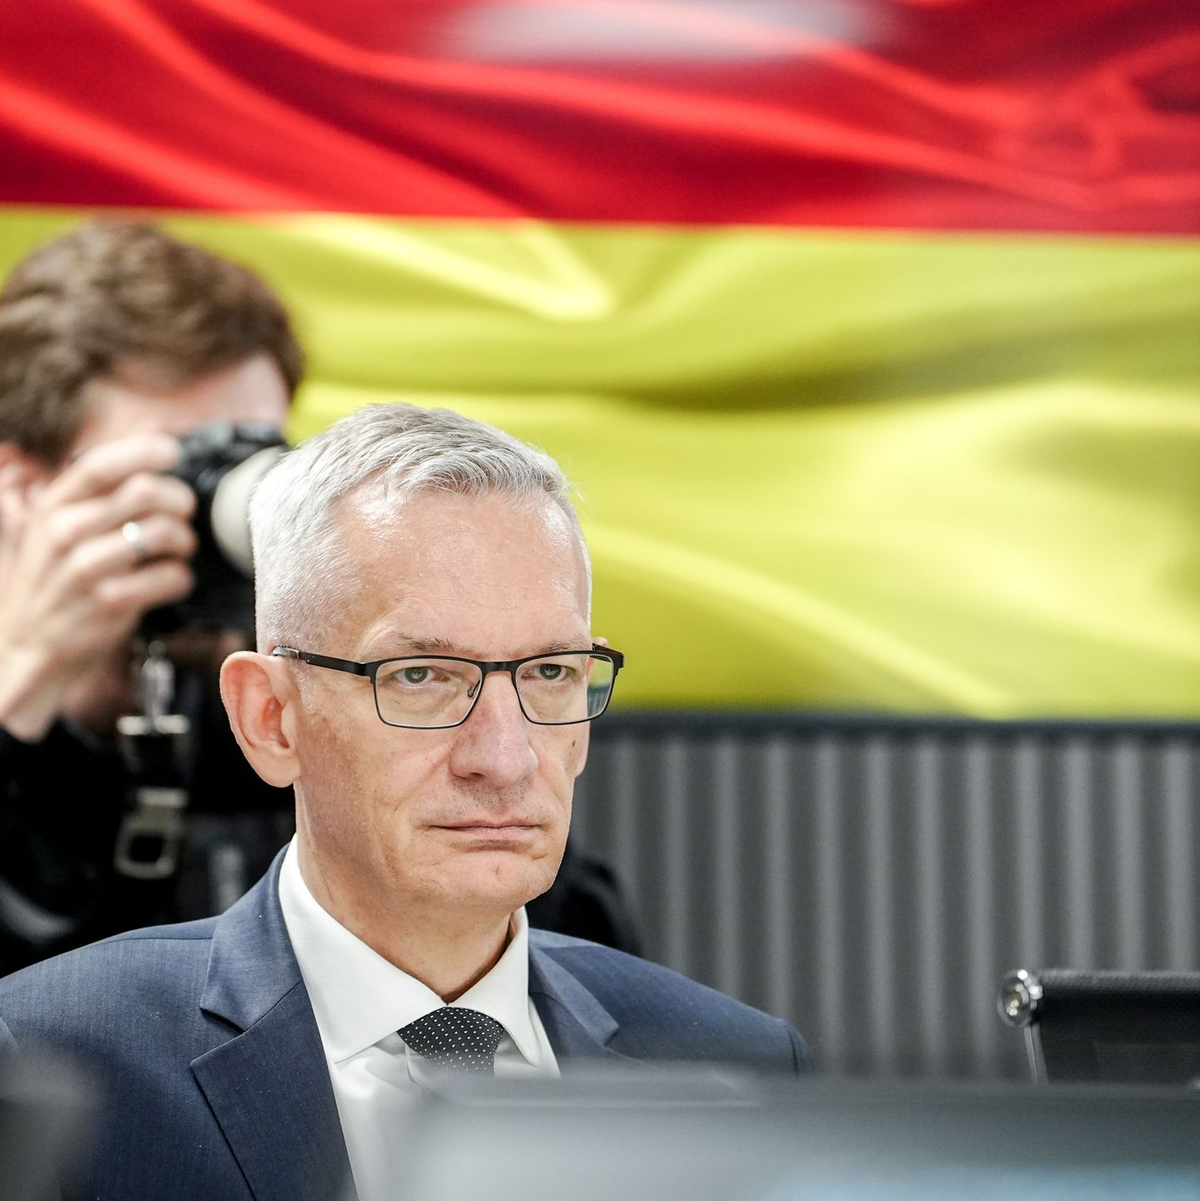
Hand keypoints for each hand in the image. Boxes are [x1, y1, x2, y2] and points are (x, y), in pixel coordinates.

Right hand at [0, 434, 196, 739]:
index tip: (172, 453)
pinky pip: (170, 577)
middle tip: (183, 514)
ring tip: (178, 549)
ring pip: (163, 532)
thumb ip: (95, 493)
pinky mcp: (109, 603)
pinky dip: (181, 577)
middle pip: (145, 492)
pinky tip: (170, 581)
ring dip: (184, 540)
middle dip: (179, 500)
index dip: (144, 451)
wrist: (30, 645)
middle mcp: (64, 532)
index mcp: (52, 506)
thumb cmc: (58, 578)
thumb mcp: (59, 527)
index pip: (100, 464)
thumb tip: (149, 447)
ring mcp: (84, 569)